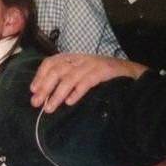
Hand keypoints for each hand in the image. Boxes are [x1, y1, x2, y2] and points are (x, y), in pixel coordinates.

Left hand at [30, 53, 145, 111]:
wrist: (132, 73)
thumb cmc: (104, 76)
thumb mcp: (83, 73)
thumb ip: (67, 79)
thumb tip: (46, 94)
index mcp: (74, 57)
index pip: (51, 62)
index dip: (40, 75)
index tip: (33, 90)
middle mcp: (81, 59)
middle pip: (57, 70)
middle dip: (45, 87)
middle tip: (36, 103)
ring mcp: (93, 64)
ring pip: (70, 77)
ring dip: (57, 94)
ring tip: (49, 108)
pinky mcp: (104, 71)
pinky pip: (87, 81)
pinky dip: (77, 92)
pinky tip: (70, 102)